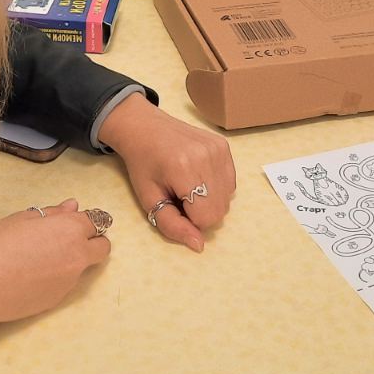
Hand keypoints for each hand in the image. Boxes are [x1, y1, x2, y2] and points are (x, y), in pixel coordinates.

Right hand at [0, 199, 109, 341]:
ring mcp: (69, 281)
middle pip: (103, 247)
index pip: (97, 221)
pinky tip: (31, 277)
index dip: (86, 220)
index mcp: (70, 229)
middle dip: (93, 241)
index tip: (73, 221)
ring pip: (83, 267)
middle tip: (67, 240)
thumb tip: (73, 207)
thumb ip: (53, 213)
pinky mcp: (57, 300)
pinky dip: (57, 278)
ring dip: (73, 260)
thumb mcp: (22, 219)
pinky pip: (66, 284)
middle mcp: (77, 256)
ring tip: (40, 259)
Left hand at [97, 93, 235, 251]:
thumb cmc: (143, 165)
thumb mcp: (149, 199)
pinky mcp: (224, 145)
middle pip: (220, 209)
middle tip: (180, 196)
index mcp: (184, 169)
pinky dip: (216, 187)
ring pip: (228, 198)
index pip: (207, 217)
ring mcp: (219, 149)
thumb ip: (172, 225)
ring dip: (210, 200)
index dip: (190, 221)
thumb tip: (199, 245)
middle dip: (201, 212)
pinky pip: (230, 182)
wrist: (145, 128)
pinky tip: (198, 175)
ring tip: (188, 185)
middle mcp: (207, 156)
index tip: (175, 206)